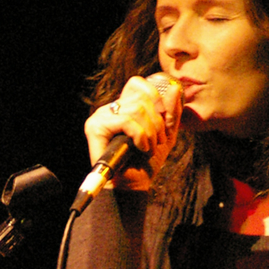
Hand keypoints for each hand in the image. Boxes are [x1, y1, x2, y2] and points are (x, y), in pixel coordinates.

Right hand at [83, 75, 182, 190]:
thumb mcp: (166, 133)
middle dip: (156, 122)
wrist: (133, 184)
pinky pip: (126, 121)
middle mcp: (109, 109)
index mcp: (122, 107)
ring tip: (148, 147)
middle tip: (156, 141)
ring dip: (150, 132)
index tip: (162, 120)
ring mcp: (100, 117)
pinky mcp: (95, 128)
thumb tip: (174, 88)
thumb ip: (171, 111)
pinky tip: (140, 148)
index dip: (155, 98)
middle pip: (141, 98)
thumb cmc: (146, 162)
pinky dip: (140, 136)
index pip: (137, 84)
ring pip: (136, 109)